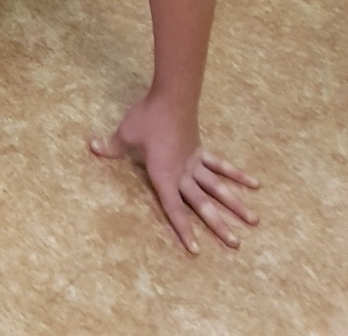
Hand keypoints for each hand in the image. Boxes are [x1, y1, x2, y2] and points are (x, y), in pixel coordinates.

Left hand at [92, 94, 258, 252]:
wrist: (171, 97)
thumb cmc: (147, 119)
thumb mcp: (125, 134)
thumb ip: (111, 146)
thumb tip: (92, 147)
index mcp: (165, 176)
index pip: (174, 209)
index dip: (183, 229)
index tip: (196, 250)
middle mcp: (183, 174)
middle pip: (202, 204)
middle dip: (218, 225)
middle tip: (236, 245)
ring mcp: (195, 162)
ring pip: (218, 188)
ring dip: (236, 204)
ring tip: (254, 221)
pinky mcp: (201, 150)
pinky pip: (220, 166)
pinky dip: (237, 175)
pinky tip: (255, 184)